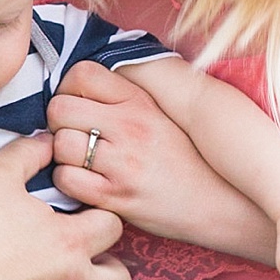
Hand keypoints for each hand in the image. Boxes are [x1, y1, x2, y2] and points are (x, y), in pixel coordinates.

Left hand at [48, 62, 271, 258]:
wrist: (220, 205)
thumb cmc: (187, 160)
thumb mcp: (161, 116)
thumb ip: (125, 98)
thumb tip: (80, 85)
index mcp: (141, 101)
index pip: (81, 74)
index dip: (68, 89)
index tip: (77, 105)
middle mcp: (131, 126)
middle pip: (59, 109)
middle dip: (59, 124)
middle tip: (74, 136)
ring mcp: (123, 162)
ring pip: (60, 145)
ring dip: (62, 156)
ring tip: (81, 163)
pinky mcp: (116, 196)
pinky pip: (66, 180)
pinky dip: (68, 183)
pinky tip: (86, 184)